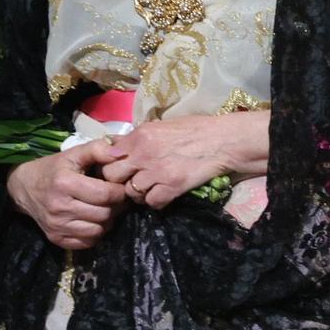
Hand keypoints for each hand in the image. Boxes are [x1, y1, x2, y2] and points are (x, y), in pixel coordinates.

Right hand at [5, 142, 126, 249]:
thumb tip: (121, 153)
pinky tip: (92, 220)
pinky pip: (87, 242)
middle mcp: (59, 207)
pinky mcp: (56, 239)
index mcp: (65, 183)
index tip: (119, 187)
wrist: (24, 187)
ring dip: (107, 221)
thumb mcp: (74, 153)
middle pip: (104, 214)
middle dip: (115, 206)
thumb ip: (98, 150)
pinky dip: (95, 233)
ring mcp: (57, 226)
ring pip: (98, 231)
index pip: (105, 194)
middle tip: (115, 199)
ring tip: (104, 208)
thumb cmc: (54, 169)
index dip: (119, 191)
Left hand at [97, 112, 266, 208]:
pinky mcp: (172, 186)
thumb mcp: (161, 126)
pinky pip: (152, 203)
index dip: (111, 165)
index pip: (107, 155)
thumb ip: (137, 138)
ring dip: (138, 194)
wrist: (222, 140)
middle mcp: (143, 153)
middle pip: (112, 176)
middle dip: (119, 182)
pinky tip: (164, 195)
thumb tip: (116, 146)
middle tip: (130, 183)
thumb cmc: (195, 129)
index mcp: (139, 135)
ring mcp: (157, 171)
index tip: (119, 169)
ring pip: (131, 192)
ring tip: (150, 189)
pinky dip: (156, 202)